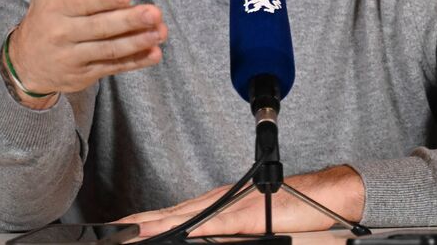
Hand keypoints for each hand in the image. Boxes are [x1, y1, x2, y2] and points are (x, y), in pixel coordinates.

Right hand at [7, 0, 167, 107]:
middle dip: (128, 21)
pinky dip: (135, 62)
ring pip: (109, 50)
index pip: (83, 3)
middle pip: (100, 28)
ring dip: (137, 42)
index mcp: (57, 7)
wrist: (26, 62)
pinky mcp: (85, 75)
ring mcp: (74, 57)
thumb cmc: (46, 12)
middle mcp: (63, 33)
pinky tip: (154, 54)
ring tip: (160, 32)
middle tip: (154, 13)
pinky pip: (113, 68)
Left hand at [118, 165, 363, 236]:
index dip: (145, 222)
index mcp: (216, 205)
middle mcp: (218, 201)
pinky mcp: (247, 216)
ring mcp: (231, 206)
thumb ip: (224, 232)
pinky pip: (214, 222)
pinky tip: (174, 232)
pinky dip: (191, 227)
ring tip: (127, 231)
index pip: (172, 216)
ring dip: (155, 224)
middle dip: (139, 224)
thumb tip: (197, 240)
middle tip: (111, 231)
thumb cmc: (291, 209)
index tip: (120, 229)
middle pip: (170, 214)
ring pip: (184, 216)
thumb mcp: (250, 225)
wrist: (325, 196)